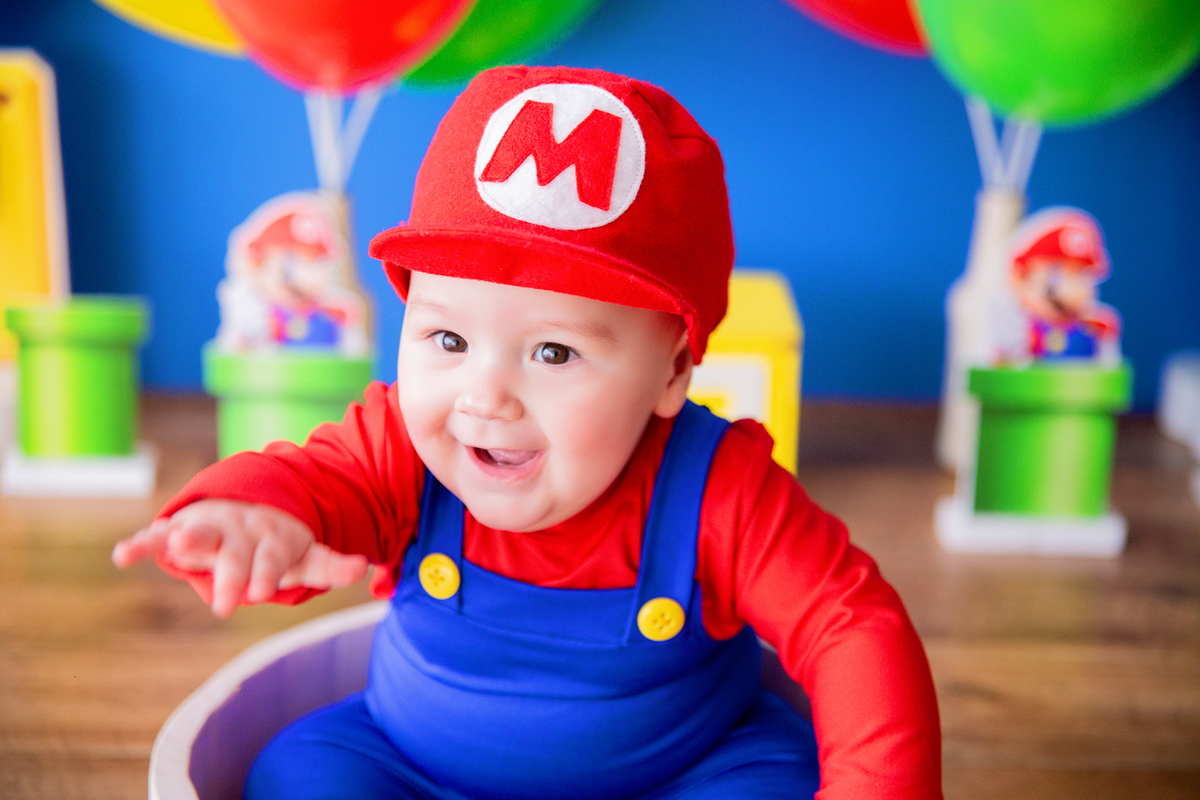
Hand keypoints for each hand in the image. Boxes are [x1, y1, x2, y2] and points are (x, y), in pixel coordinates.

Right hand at [112, 499, 368, 616]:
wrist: (246, 505)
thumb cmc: (277, 543)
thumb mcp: (306, 554)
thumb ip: (331, 565)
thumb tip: (364, 567)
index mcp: (271, 538)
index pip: (272, 558)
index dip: (267, 573)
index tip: (261, 593)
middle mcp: (239, 531)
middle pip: (235, 554)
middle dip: (231, 575)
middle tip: (226, 603)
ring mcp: (210, 527)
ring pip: (199, 532)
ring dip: (188, 537)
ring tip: (178, 545)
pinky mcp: (179, 529)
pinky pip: (157, 535)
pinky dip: (140, 544)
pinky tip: (121, 556)